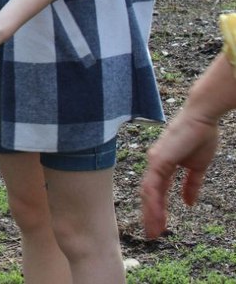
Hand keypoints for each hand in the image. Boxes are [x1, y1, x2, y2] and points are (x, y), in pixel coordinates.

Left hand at [140, 110, 219, 238]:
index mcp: (161, 165)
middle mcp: (154, 164)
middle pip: (147, 194)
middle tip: (152, 234)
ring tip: (155, 231)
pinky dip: (154, 202)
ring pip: (148, 192)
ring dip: (151, 213)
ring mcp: (154, 161)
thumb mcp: (197, 166)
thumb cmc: (200, 136)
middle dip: (150, 215)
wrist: (203, 117)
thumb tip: (189, 203)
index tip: (159, 226)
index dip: (156, 209)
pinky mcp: (159, 160)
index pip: (155, 191)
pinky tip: (157, 216)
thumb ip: (192, 184)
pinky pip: (153, 185)